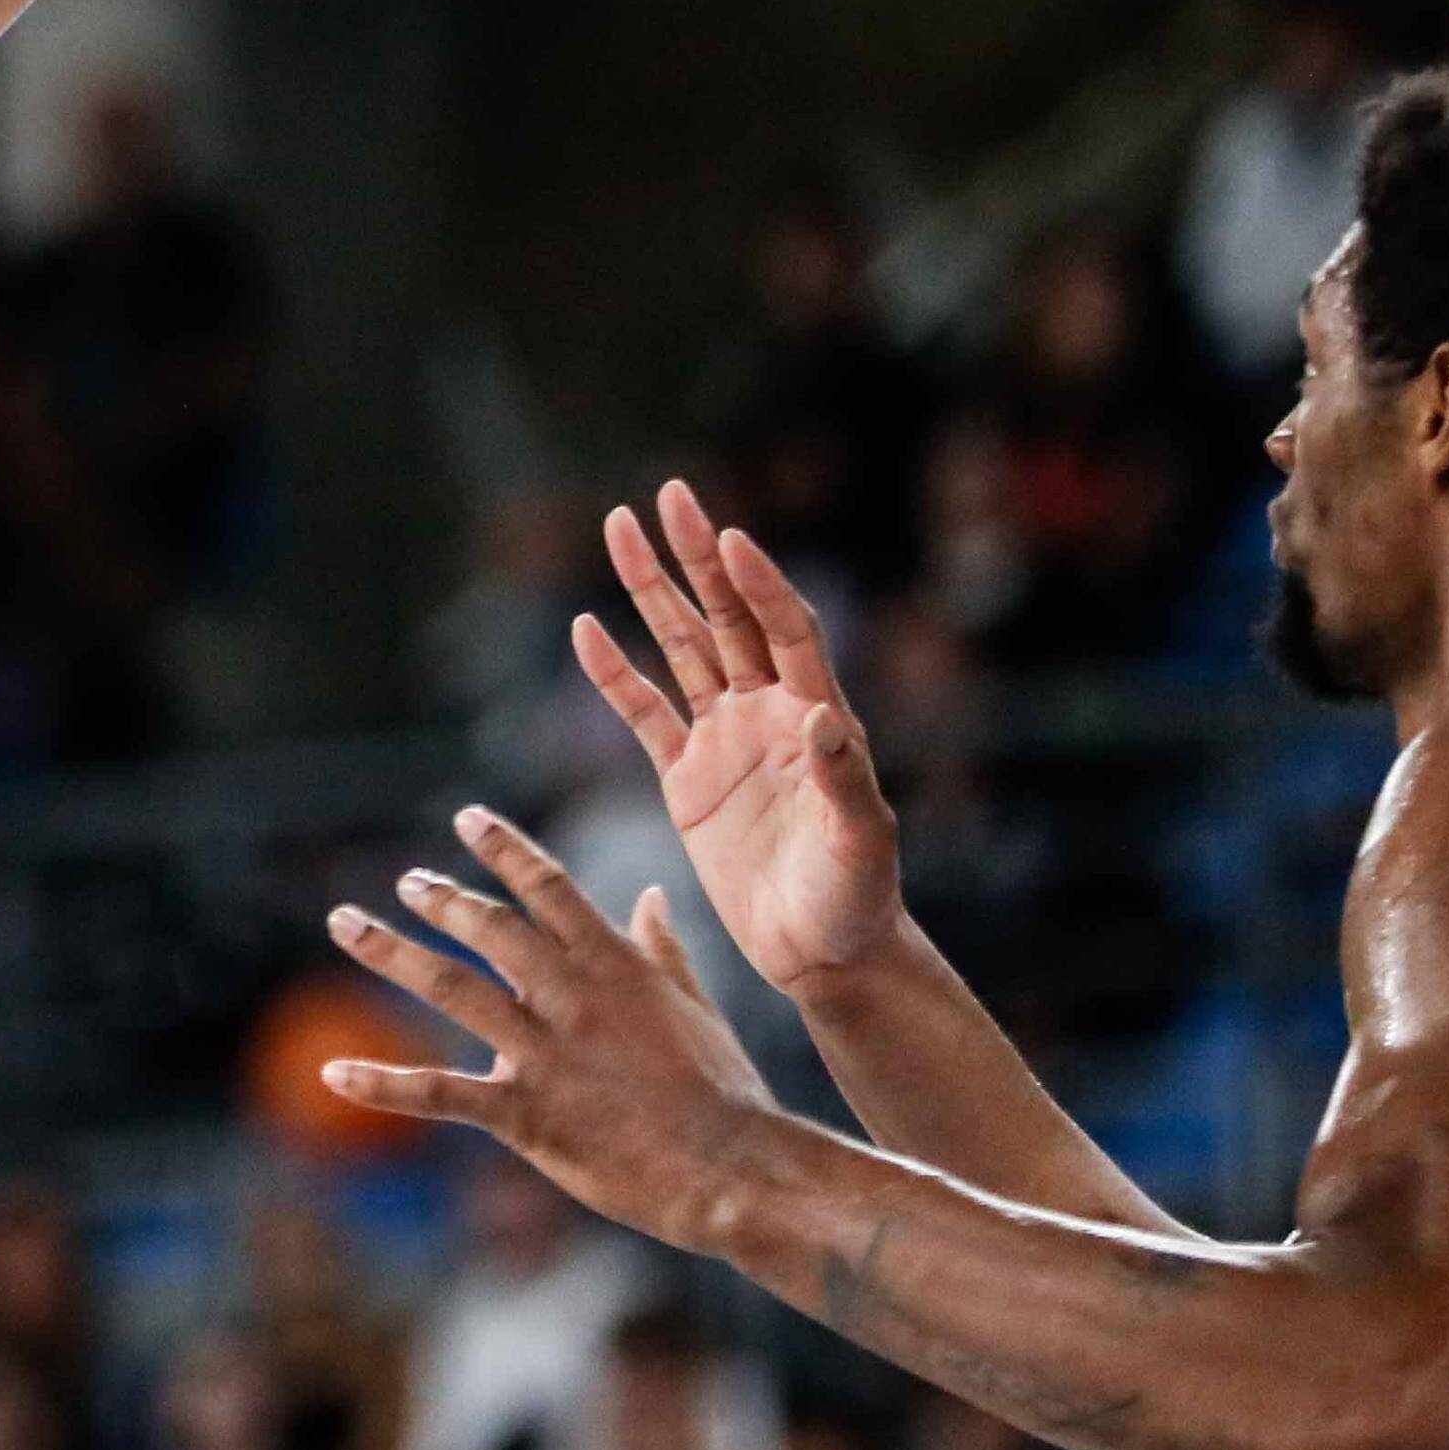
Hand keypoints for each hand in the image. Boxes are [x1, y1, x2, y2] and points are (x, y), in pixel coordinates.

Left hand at [323, 806, 781, 1250]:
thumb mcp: (695, 1005)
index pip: (547, 886)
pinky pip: (438, 1092)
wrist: (732, 1168)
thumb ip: (661, 949)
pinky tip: (331, 1074)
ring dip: (389, 951)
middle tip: (406, 881)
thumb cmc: (722, 1090)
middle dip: (439, 898)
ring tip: (345, 922)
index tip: (468, 818)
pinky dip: (381, 1084)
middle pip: (487, 926)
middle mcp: (570, 995)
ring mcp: (543, 1051)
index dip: (504, 848)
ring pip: (449, 987)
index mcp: (613, 964)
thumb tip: (651, 896)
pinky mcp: (524, 1112)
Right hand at [574, 480, 909, 1004]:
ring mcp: (725, 741)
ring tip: (618, 530)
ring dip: (652, 592)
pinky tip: (586, 629)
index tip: (730, 538)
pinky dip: (615, 676)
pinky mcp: (687, 779)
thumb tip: (823, 718)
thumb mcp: (862, 843)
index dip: (760, 584)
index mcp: (817, 716)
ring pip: (682, 649)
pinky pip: (644, 715)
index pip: (787, 630)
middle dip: (696, 558)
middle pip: (728, 617)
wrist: (822, 953)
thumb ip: (845, 780)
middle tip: (668, 496)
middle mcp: (769, 714)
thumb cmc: (858, 899)